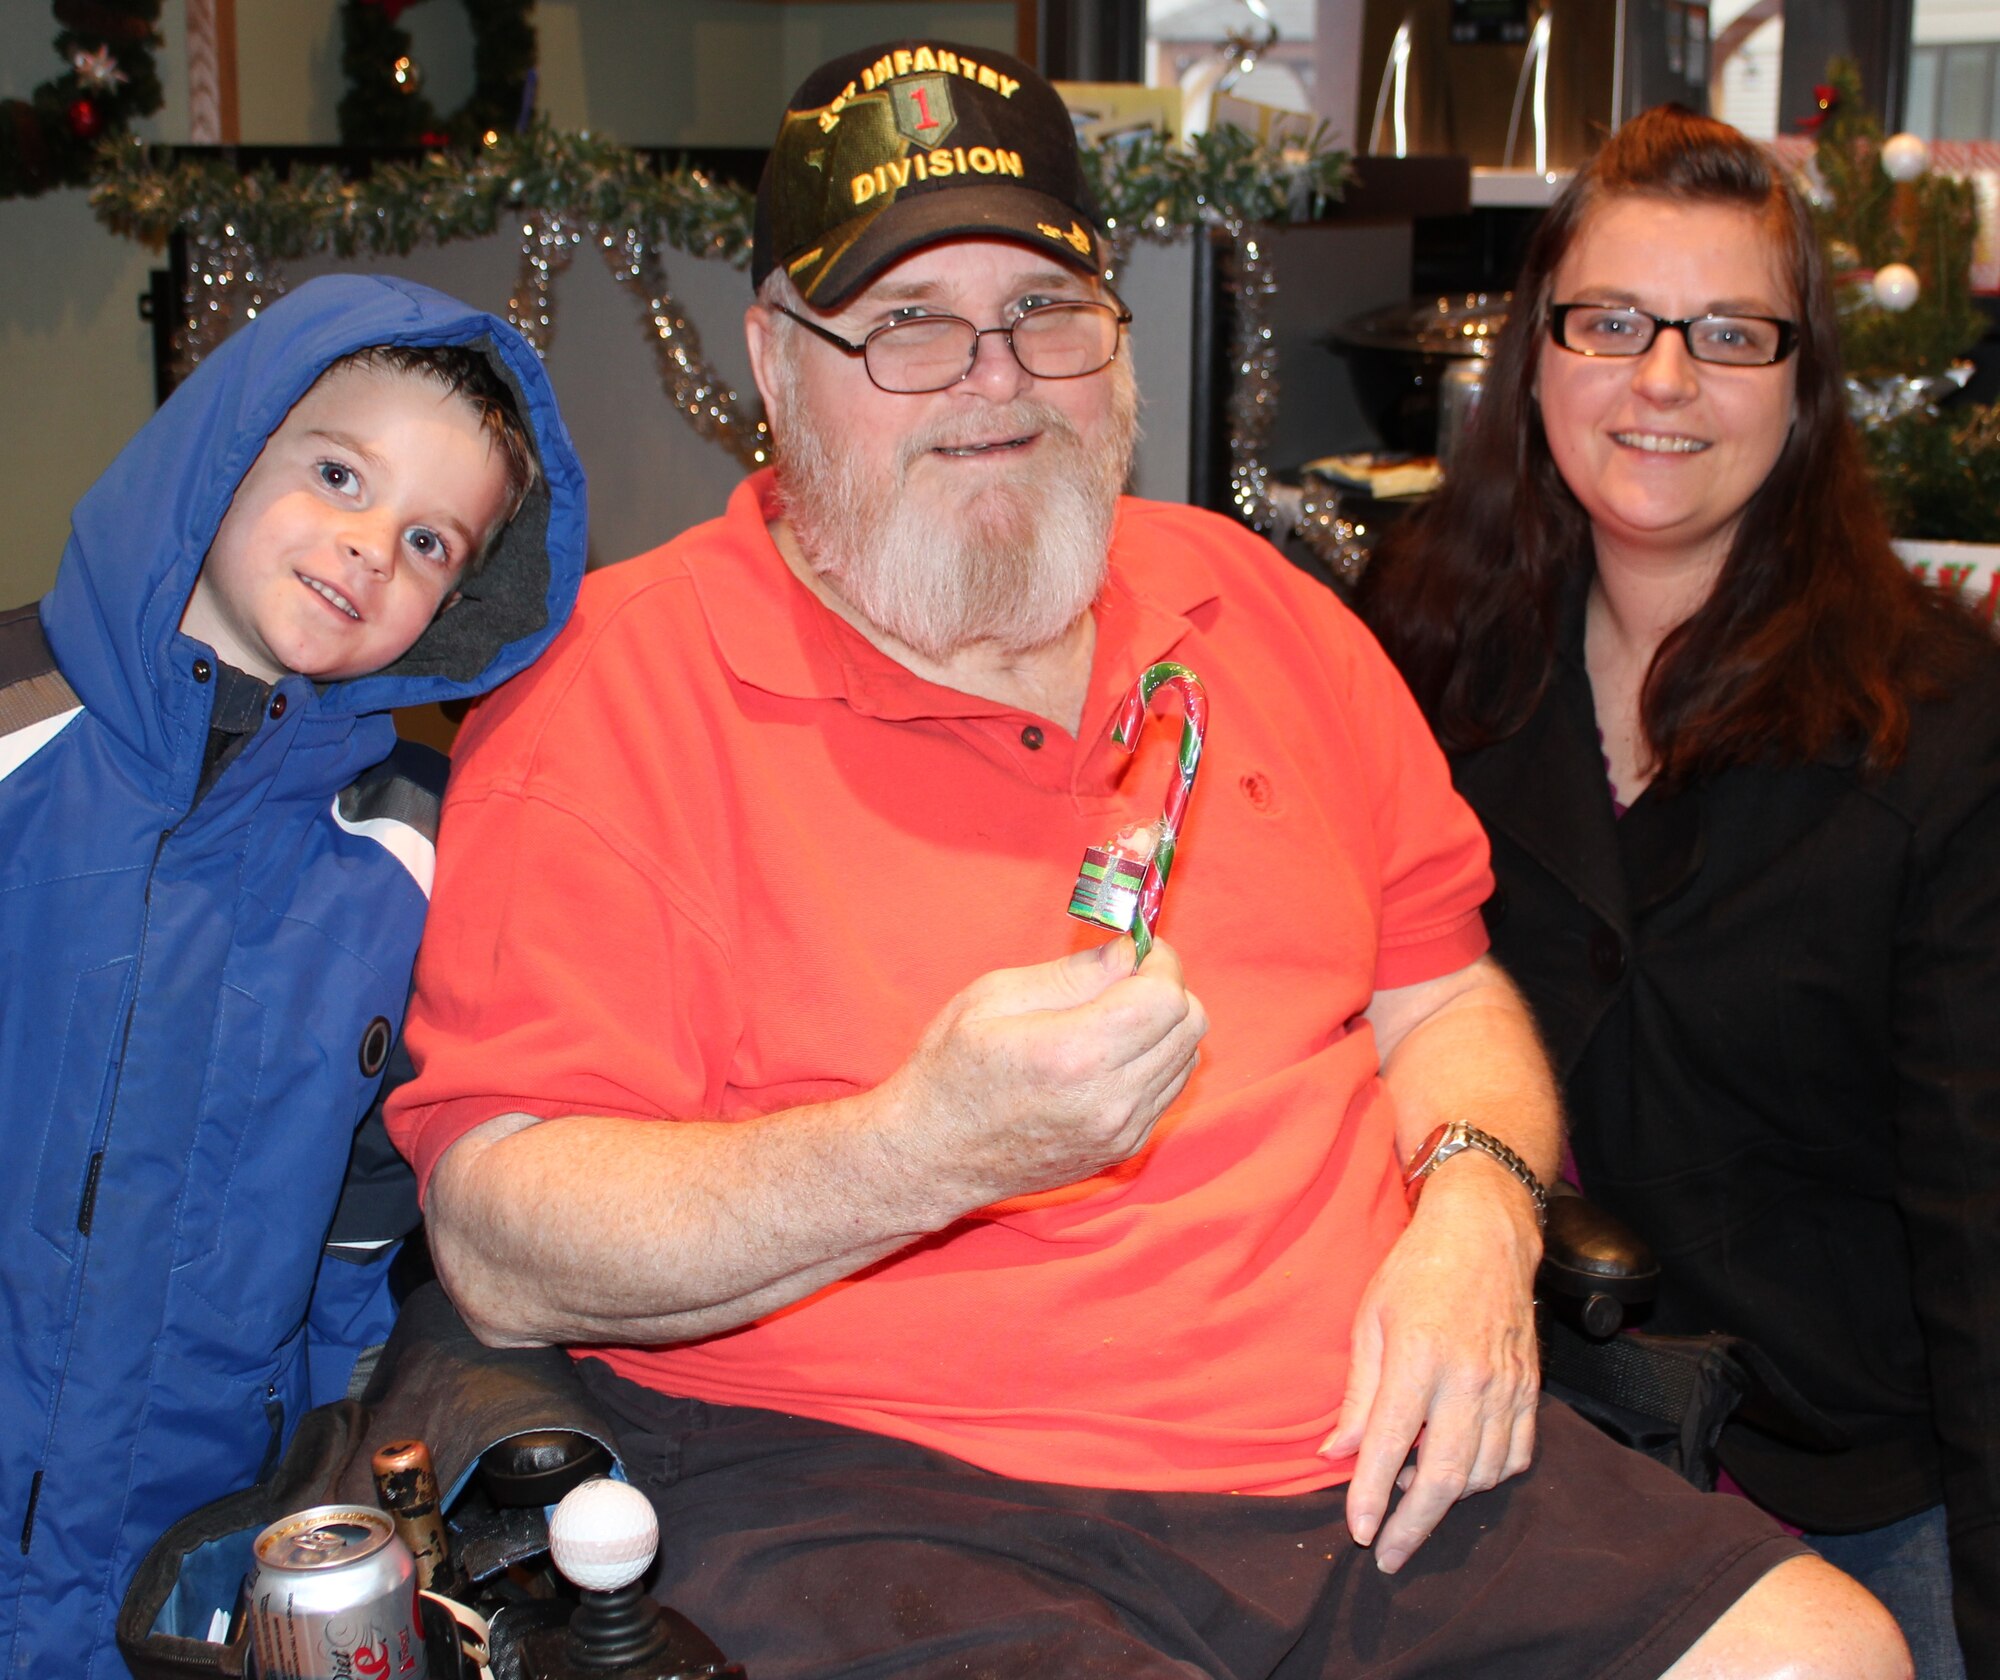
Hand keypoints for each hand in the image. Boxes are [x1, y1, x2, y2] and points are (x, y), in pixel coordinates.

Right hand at [888, 936, 1207, 1213]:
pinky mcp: (1122, 1149)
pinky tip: (1111, 1053)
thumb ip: (1073, 974)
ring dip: (1164, 1026)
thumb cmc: (951, 1069)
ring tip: (1113, 1016)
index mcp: (1074, 1053)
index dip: (1160, 962)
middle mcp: (1109, 1099)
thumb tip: (1128, 951)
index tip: (1137, 948)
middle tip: (1126, 976)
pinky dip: (1155, 1061)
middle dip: (1166, 988)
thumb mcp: (994, 998)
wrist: (933, 1156)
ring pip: (1186, 1058)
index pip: (1165, 998)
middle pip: (1189, 1025)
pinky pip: (1168, 1090)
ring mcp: (1120, 1131)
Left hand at [1319, 1154, 1541, 1571]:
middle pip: (1444, 1478)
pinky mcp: (1530, 1391)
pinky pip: (1515, 1457)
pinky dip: (1486, 1477)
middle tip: (1389, 1556)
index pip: (1389, 1447)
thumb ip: (1357, 1395)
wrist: (1484, 1236)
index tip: (1359, 1534)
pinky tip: (1459, 1469)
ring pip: (1482, 1475)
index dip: (1371, 1498)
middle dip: (1414, 1527)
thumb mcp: (1368, 1321)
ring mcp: (1506, 1388)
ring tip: (1414, 1492)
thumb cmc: (1415, 1272)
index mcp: (1417, 1358)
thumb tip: (1336, 1454)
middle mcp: (1467, 1379)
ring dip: (1447, 1500)